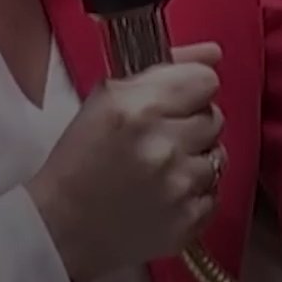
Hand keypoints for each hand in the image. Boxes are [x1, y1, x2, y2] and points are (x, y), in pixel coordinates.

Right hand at [26, 44, 224, 281]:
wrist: (62, 228)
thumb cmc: (79, 158)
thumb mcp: (106, 99)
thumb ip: (163, 70)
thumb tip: (213, 53)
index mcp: (138, 107)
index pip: (205, 81)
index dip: (191, 88)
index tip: (176, 99)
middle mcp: (164, 144)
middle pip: (214, 117)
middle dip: (191, 123)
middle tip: (161, 136)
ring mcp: (180, 186)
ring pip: (219, 155)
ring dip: (194, 159)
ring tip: (162, 168)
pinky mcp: (190, 222)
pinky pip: (215, 193)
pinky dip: (195, 192)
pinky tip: (165, 194)